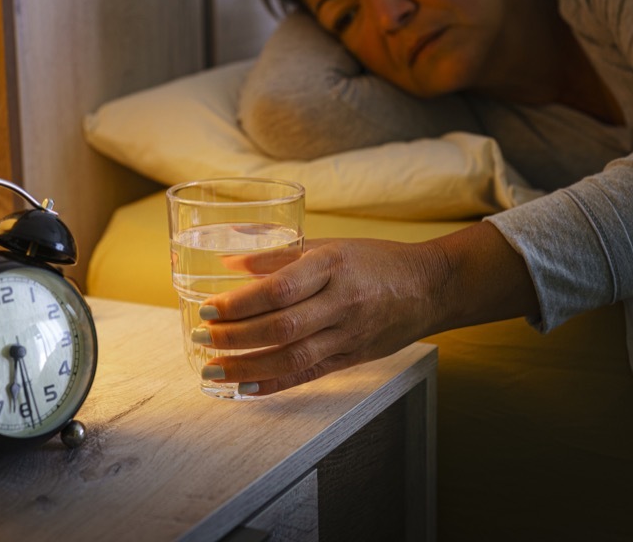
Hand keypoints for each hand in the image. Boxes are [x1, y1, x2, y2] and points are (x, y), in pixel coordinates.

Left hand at [198, 236, 452, 395]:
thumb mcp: (330, 245)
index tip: (208, 307)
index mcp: (332, 264)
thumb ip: (280, 254)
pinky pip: (309, 375)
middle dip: (235, 337)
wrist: (430, 287)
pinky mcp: (353, 358)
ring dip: (247, 367)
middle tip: (202, 337)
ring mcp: (349, 334)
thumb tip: (229, 261)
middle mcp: (341, 301)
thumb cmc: (375, 260)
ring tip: (212, 368)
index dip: (240, 302)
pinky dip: (274, 384)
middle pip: (282, 327)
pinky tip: (245, 388)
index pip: (279, 288)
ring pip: (292, 357)